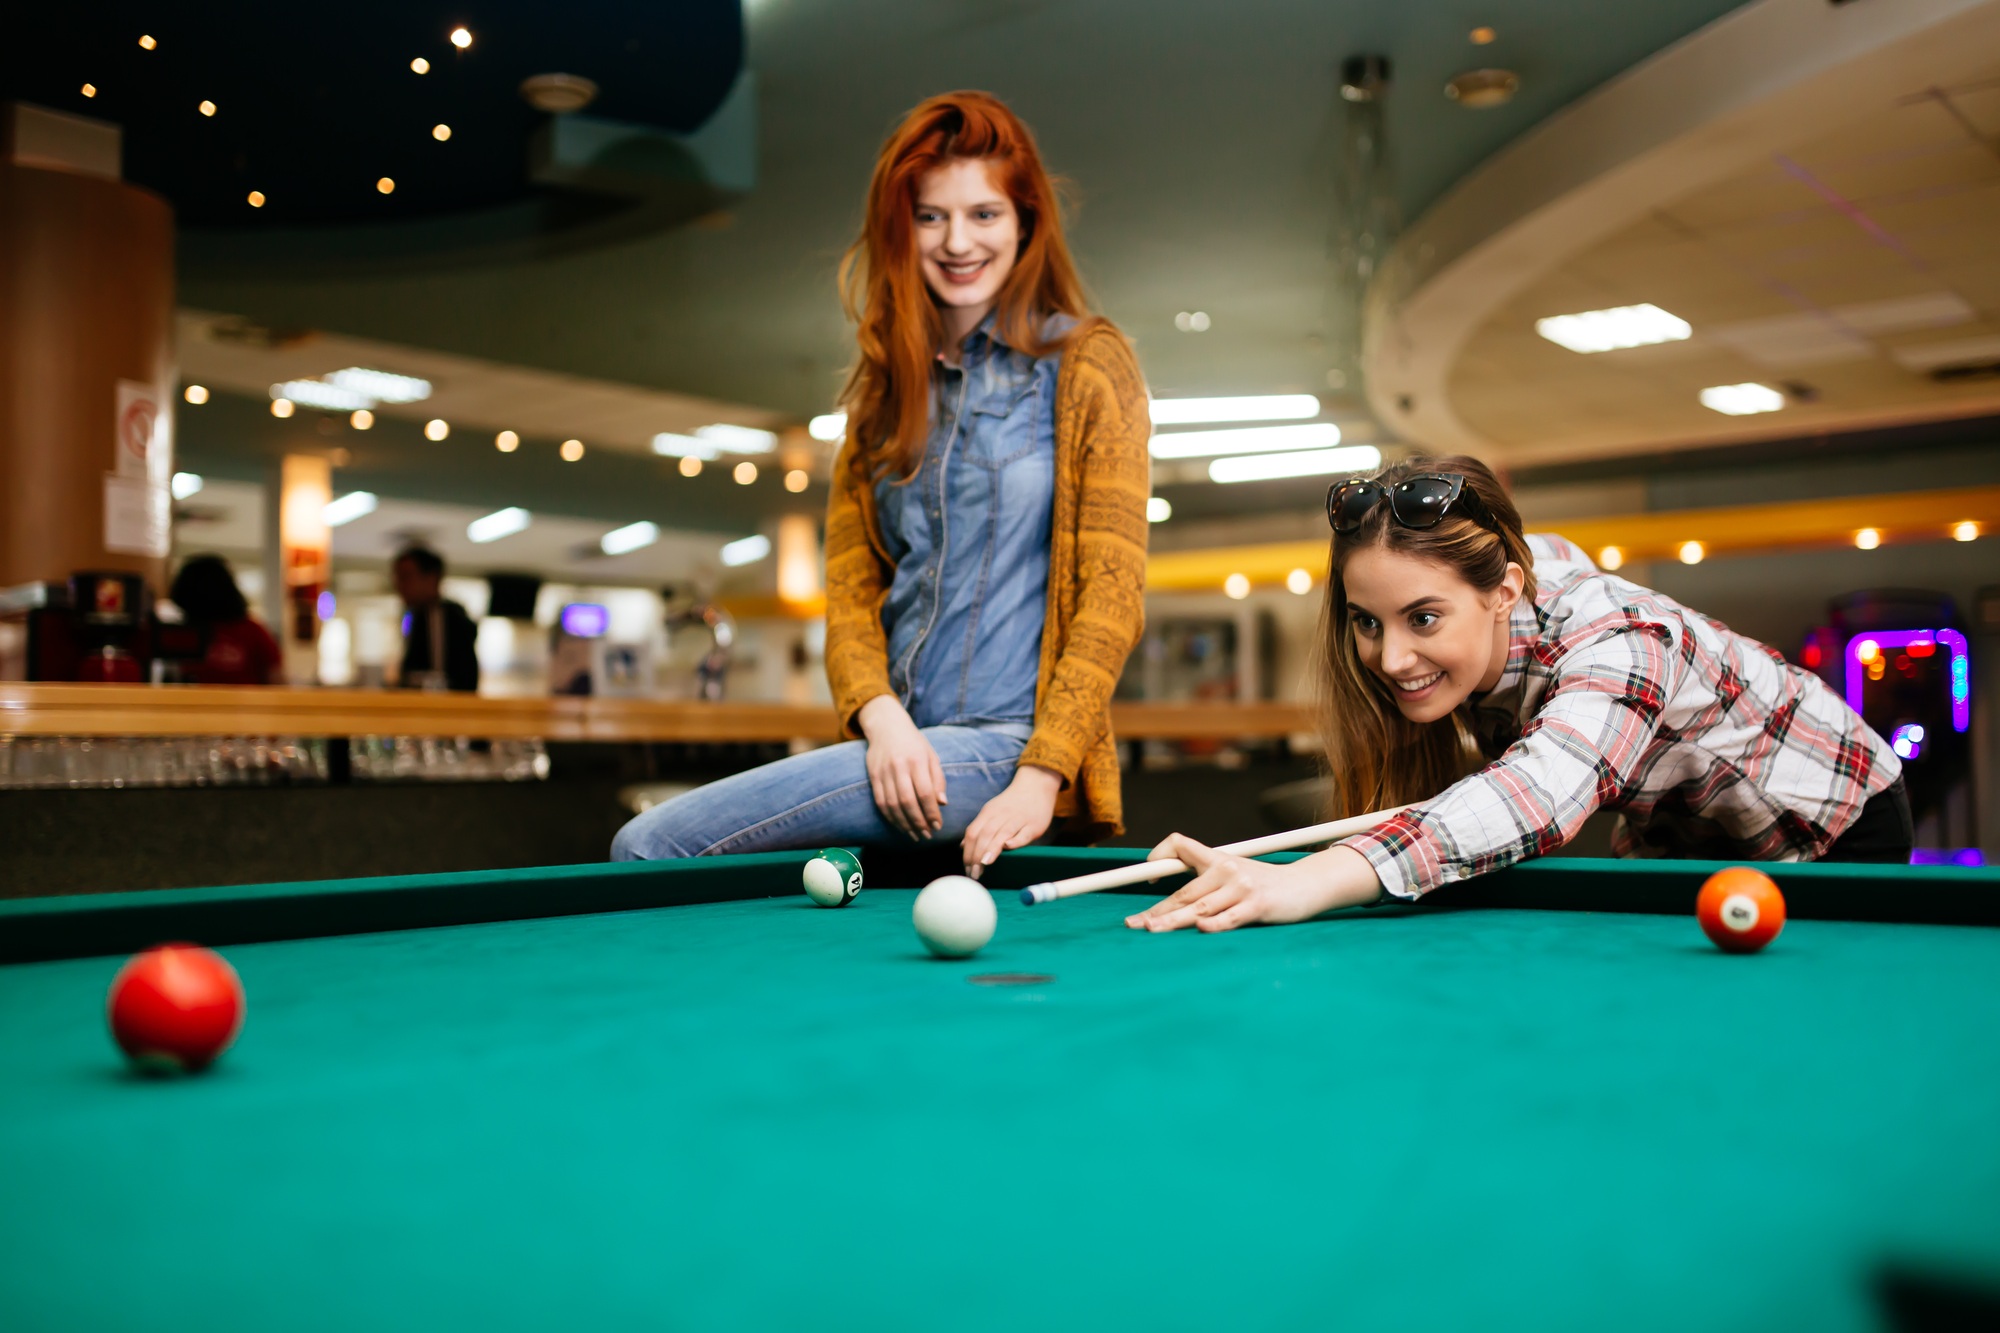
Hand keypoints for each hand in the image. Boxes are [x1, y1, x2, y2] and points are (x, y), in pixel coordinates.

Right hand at [858, 695, 945, 838]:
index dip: (932, 812)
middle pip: (908, 801)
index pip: (925, 792)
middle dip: (919, 822)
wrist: (886, 726)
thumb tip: (942, 803)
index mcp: (917, 760)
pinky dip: (890, 817)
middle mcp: (899, 767)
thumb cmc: (914, 743)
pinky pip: (881, 802)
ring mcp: (884, 772)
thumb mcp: (931, 755)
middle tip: (927, 835)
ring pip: (892, 805)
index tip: (938, 826)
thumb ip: (938, 779)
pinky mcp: (873, 776)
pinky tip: (900, 825)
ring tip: (915, 834)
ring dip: (904, 824)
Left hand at [962, 765, 1061, 878]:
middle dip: (977, 856)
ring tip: (983, 866)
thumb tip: (962, 846)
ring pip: (1001, 834)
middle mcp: (1001, 815)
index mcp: (989, 812)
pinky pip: (1024, 834)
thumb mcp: (991, 811)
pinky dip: (1015, 841)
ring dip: (991, 850)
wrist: (1036, 786)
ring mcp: (1018, 819)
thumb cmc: (1012, 804)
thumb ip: (978, 828)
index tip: (967, 868)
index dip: (968, 851)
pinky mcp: (1034, 825)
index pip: (973, 832)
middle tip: (974, 874)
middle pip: (984, 835)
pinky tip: (1007, 847)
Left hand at [1123, 838, 1382, 932]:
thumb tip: (1174, 898)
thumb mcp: (1234, 872)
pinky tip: (1200, 928)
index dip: (1160, 856)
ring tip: (1151, 929)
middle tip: (1133, 924)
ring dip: (1172, 920)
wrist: (1305, 886)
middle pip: (1184, 891)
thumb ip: (1207, 880)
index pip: (1181, 846)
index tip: (1149, 876)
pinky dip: (1215, 924)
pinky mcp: (1258, 905)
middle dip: (1156, 910)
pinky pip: (1230, 917)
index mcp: (1217, 858)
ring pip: (1200, 907)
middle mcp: (1226, 869)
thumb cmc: (1263, 884)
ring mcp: (1242, 887)